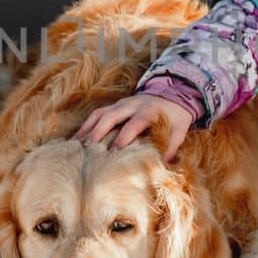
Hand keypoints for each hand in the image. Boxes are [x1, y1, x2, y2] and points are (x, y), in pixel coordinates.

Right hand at [71, 94, 193, 162]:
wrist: (173, 93)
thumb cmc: (174, 117)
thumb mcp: (179, 130)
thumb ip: (172, 146)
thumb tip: (163, 164)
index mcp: (149, 111)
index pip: (134, 123)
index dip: (123, 137)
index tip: (114, 152)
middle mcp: (132, 105)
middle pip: (111, 115)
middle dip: (99, 131)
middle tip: (90, 148)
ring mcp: (121, 103)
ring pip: (101, 113)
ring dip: (88, 128)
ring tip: (77, 145)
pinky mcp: (115, 105)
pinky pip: (97, 114)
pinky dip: (86, 125)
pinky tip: (77, 138)